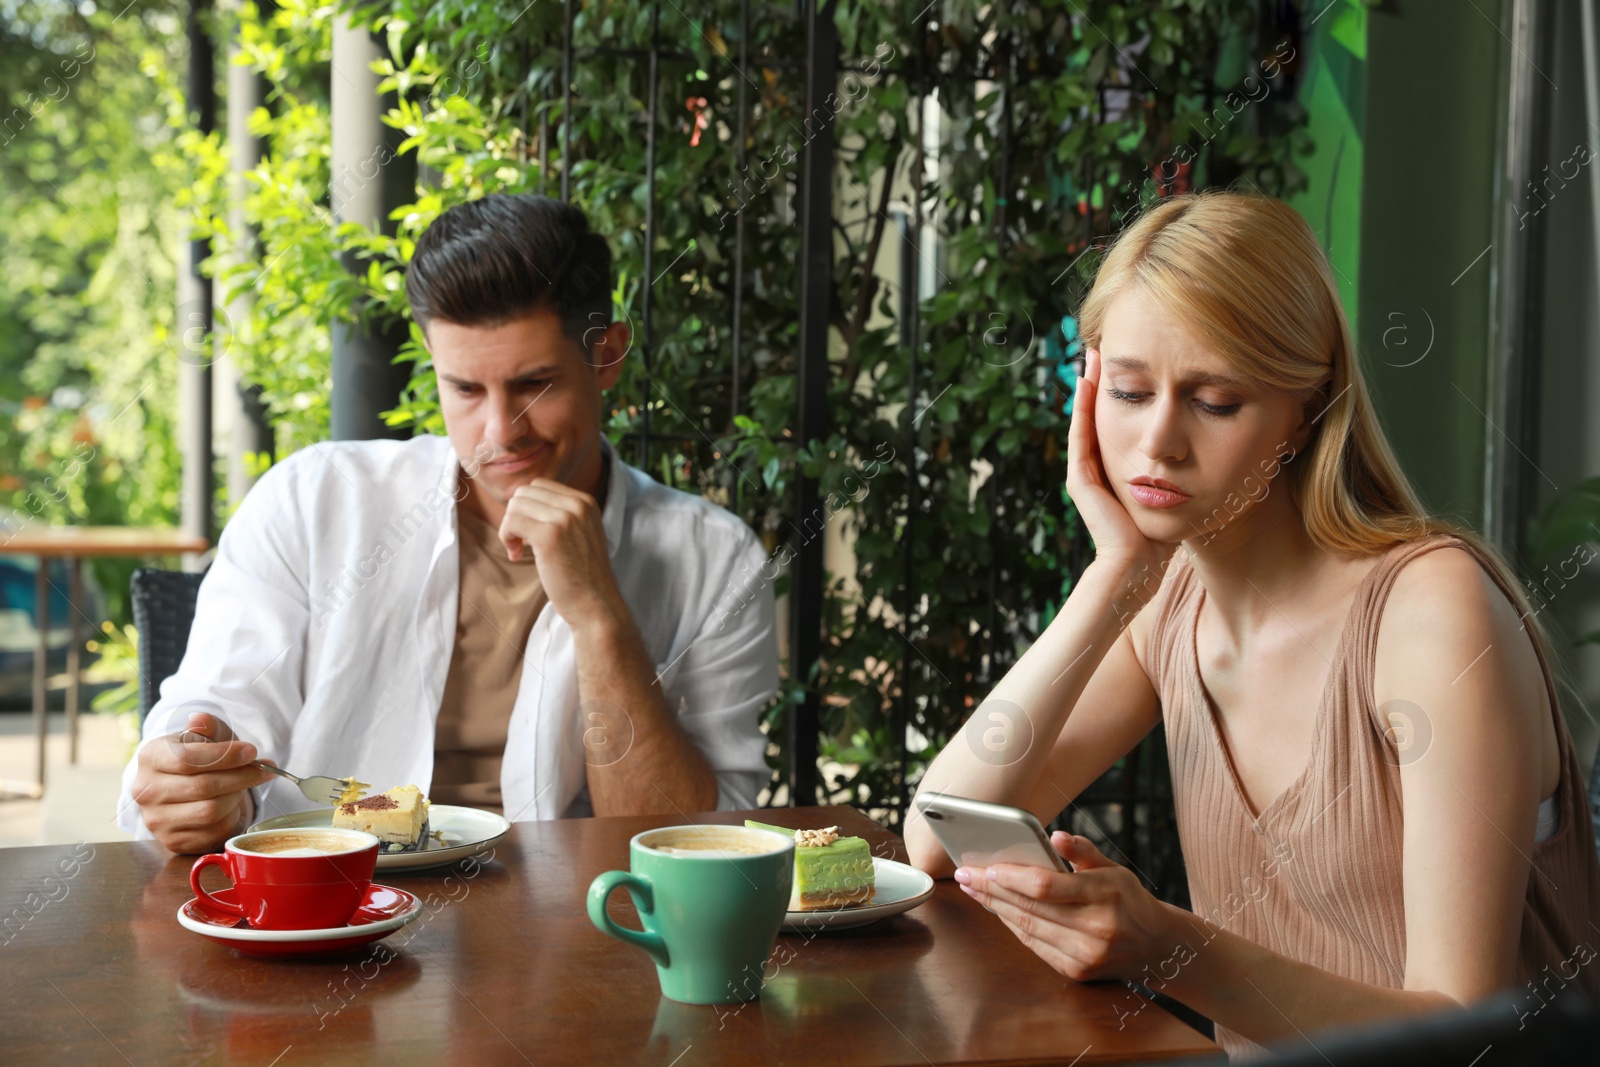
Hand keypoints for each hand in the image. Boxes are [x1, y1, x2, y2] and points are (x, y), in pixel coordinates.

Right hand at [130, 710, 274, 854]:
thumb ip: (208, 727)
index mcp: (150, 757)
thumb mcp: (206, 736)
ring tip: (244, 784)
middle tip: (263, 769)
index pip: (187, 759)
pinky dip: (231, 816)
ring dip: (236, 796)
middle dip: (241, 776)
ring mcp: (157, 820)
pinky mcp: (173, 841)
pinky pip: (213, 832)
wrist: (187, 786)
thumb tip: (201, 720)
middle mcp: (146, 791)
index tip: (252, 751)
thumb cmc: (199, 757)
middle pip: (203, 786)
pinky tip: (232, 804)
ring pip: (210, 811)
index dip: (225, 756)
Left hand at [498, 479, 626, 629]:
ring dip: (509, 527)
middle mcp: (577, 505)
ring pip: (515, 505)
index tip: (529, 532)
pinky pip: (512, 523)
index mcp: (585, 501)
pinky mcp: (549, 535)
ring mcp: (564, 519)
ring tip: (518, 549)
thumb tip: (520, 502)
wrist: (596, 603)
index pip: (539, 485)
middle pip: (525, 492)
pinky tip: (516, 555)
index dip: (527, 507)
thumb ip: (560, 514)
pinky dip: (507, 538)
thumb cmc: (583, 575)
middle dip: (516, 515)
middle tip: (520, 542)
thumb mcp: (580, 533)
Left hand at [953, 831, 1181, 982]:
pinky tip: (998, 910)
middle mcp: (1096, 928)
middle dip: (992, 890)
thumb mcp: (1113, 868)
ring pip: (1029, 927)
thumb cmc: (1128, 899)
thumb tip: (1055, 836)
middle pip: (1031, 907)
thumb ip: (1082, 851)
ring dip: (996, 908)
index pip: (1046, 886)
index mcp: (1105, 894)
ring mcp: (1086, 954)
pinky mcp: (1077, 971)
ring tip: (974, 890)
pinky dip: (1014, 925)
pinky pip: (1035, 945)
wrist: (1156, 947)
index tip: (985, 867)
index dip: (1012, 877)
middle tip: (965, 874)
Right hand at [1067, 348, 1177, 578]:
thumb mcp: (1173, 492)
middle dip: (1100, 382)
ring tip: (1091, 357)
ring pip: (1085, 420)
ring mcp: (1085, 473)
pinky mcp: (1081, 480)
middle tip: (1101, 347)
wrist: (1139, 566)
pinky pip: (1081, 436)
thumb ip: (1179, 470)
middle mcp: (1096, 468)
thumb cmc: (1160, 537)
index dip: (1122, 391)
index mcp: (1116, 469)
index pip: (1117, 421)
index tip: (1128, 361)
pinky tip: (1089, 384)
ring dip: (1087, 387)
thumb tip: (1208, 447)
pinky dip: (1083, 410)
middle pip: (1097, 414)